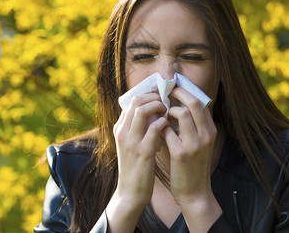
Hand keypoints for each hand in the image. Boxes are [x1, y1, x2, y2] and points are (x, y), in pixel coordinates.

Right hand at [106, 93, 167, 231]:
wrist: (130, 192)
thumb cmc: (135, 166)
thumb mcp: (130, 144)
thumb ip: (137, 128)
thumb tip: (152, 112)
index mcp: (119, 128)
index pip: (131, 101)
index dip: (148, 95)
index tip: (161, 97)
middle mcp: (122, 132)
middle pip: (136, 101)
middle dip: (154, 97)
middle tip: (167, 101)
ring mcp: (131, 141)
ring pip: (142, 110)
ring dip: (159, 107)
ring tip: (168, 111)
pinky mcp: (142, 152)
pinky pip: (154, 128)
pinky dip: (164, 123)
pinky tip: (170, 126)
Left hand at [163, 86, 221, 231]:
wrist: (195, 193)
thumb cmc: (193, 166)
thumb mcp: (199, 144)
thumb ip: (192, 126)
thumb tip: (176, 106)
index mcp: (211, 130)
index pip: (201, 102)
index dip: (185, 91)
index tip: (173, 86)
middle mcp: (206, 135)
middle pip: (194, 102)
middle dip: (177, 93)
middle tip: (164, 92)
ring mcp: (195, 144)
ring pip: (182, 113)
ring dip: (167, 111)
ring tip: (159, 114)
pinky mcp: (182, 154)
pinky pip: (167, 131)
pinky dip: (159, 127)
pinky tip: (155, 131)